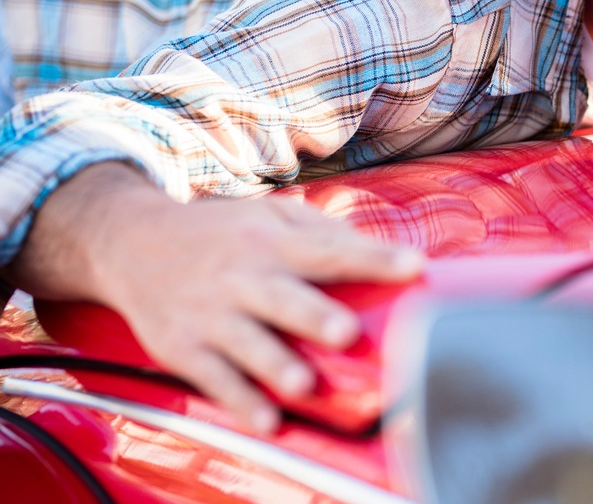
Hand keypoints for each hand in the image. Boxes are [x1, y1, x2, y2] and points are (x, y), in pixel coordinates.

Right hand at [4, 162, 423, 433]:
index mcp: (272, 240)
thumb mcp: (271, 215)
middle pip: (284, 297)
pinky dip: (240, 400)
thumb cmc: (224, 233)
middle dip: (315, 316)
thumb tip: (389, 252)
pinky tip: (268, 421)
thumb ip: (327, 232)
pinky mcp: (184, 347)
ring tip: (306, 386)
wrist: (132, 243)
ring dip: (276, 365)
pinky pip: (215, 378)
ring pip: (247, 343)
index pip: (330, 250)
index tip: (415, 267)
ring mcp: (211, 314)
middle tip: (348, 332)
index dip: (374, 258)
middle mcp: (243, 276)